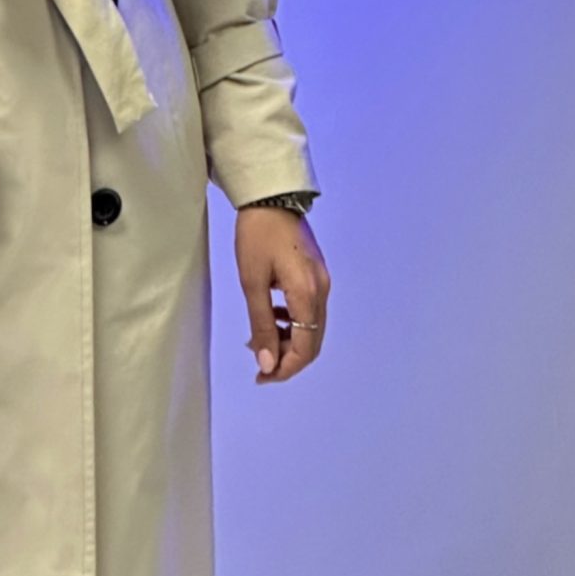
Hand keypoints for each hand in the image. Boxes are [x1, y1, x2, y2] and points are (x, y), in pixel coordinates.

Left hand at [234, 205, 329, 382]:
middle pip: (312, 342)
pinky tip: (270, 318)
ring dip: (287, 341)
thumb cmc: (257, 236)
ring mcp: (322, 283)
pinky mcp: (315, 276)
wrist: (271, 198)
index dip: (284, 369)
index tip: (262, 377)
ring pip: (310, 328)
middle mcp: (322, 292)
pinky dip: (291, 323)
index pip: (304, 348)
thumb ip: (261, 324)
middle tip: (259, 368)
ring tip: (257, 340)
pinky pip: (309, 312)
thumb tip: (266, 363)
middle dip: (286, 360)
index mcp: (307, 295)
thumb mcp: (252, 283)